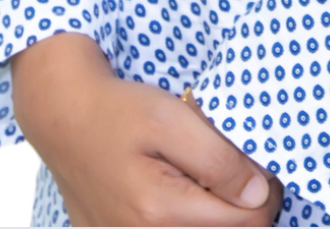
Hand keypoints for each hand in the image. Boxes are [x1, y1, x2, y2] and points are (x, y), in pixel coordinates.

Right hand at [9, 31, 281, 226]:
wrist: (63, 118)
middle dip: (243, 206)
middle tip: (238, 169)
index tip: (261, 166)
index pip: (247, 222)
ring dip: (217, 214)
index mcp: (160, 210)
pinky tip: (185, 191)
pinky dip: (190, 218)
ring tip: (210, 179)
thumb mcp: (171, 118)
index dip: (266, 193)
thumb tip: (257, 195)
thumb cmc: (117, 111)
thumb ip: (218, 160)